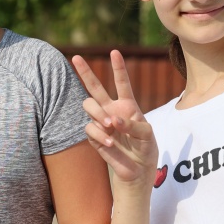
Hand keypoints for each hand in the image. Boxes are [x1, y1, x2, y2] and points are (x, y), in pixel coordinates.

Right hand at [71, 51, 157, 183]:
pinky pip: (89, 127)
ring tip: (110, 126)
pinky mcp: (94, 136)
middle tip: (76, 57)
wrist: (137, 170)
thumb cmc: (145, 149)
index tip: (114, 52)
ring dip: (98, 113)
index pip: (122, 83)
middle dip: (84, 71)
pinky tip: (110, 142)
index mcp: (128, 105)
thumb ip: (132, 125)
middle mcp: (111, 110)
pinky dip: (100, 134)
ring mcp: (101, 122)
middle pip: (94, 87)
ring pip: (88, 105)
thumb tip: (112, 121)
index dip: (118, 68)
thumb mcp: (147, 135)